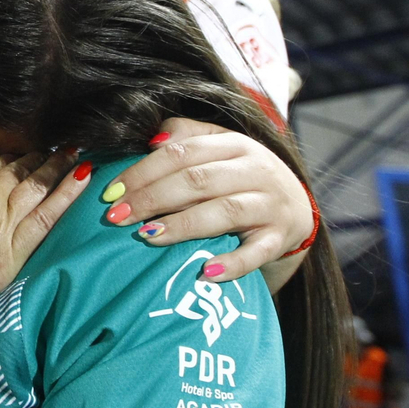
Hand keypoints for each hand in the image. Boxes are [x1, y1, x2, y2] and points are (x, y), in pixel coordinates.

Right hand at [0, 147, 88, 330]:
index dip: (12, 157)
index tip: (23, 154)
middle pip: (20, 172)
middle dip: (40, 158)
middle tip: (60, 148)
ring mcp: (2, 225)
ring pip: (38, 188)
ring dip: (59, 168)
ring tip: (75, 156)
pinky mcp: (12, 253)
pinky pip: (47, 219)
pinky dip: (67, 196)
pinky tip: (83, 179)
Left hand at [98, 118, 312, 283]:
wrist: (297, 208)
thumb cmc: (241, 177)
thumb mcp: (219, 147)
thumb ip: (185, 135)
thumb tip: (150, 141)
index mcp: (235, 144)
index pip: (181, 153)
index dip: (142, 172)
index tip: (111, 193)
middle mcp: (255, 169)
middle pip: (197, 181)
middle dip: (151, 198)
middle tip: (117, 217)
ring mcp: (270, 204)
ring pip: (224, 212)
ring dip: (182, 225)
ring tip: (147, 236)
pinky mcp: (280, 238)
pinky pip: (257, 252)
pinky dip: (233, 263)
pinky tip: (206, 272)